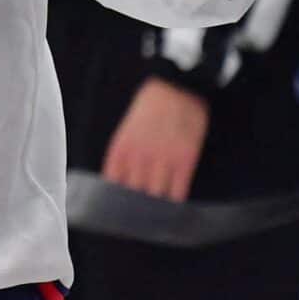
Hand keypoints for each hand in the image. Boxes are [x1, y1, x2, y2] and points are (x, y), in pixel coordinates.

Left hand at [102, 78, 211, 201]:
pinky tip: (173, 204)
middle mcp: (141, 156)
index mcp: (122, 148)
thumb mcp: (127, 129)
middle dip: (135, 206)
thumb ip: (122, 156)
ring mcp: (164, 159)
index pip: (113, 185)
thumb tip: (119, 185)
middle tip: (139, 213)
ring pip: (156, 197)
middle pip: (134, 195)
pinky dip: (175, 201)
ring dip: (156, 206)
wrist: (178, 86)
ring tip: (157, 211)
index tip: (119, 208)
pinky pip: (178, 192)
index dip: (116, 200)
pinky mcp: (185, 160)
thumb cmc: (151, 107)